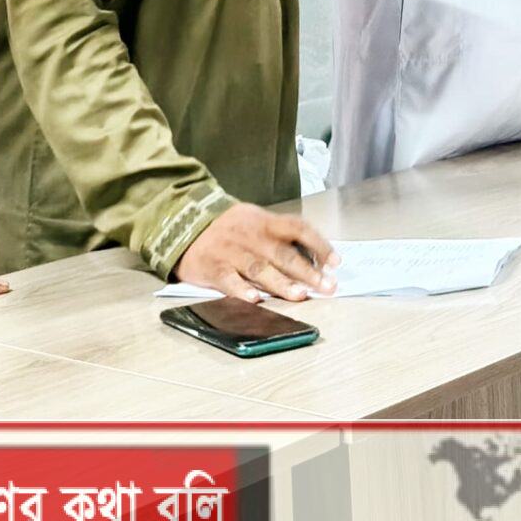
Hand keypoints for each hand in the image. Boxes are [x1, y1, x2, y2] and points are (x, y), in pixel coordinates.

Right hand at [176, 204, 338, 302]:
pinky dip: (242, 290)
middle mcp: (250, 235)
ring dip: (281, 283)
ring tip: (299, 295)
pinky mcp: (213, 267)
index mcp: (264, 222)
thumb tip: (314, 259)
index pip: (298, 228)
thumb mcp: (255, 221)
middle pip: (282, 253)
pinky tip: (255, 300)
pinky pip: (229, 280)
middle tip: (327, 286)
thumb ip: (280, 236)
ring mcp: (231, 252)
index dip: (319, 244)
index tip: (336, 262)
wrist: (184, 225)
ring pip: (259, 268)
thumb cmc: (229, 228)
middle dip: (307, 271)